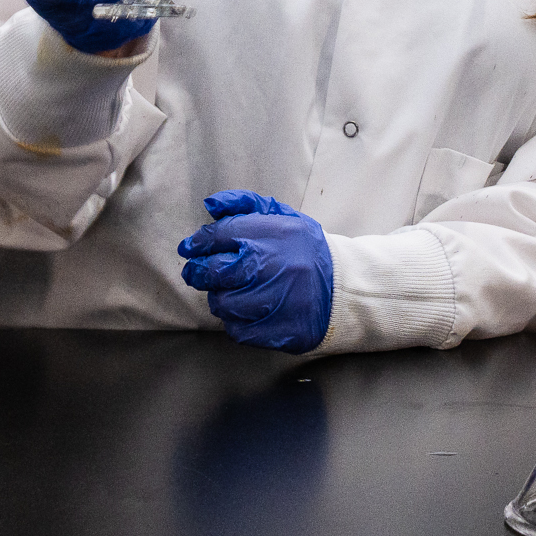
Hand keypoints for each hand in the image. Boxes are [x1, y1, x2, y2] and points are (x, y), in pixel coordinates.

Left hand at [178, 190, 333, 351]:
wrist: (344, 287)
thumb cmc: (305, 250)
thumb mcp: (283, 216)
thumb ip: (245, 205)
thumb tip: (210, 205)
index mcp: (275, 233)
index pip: (221, 235)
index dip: (199, 242)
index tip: (190, 249)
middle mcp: (275, 266)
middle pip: (216, 271)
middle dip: (199, 272)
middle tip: (197, 273)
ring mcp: (278, 301)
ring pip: (223, 303)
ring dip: (219, 298)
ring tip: (231, 291)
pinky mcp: (281, 330)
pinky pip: (238, 329)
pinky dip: (235, 321)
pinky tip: (247, 311)